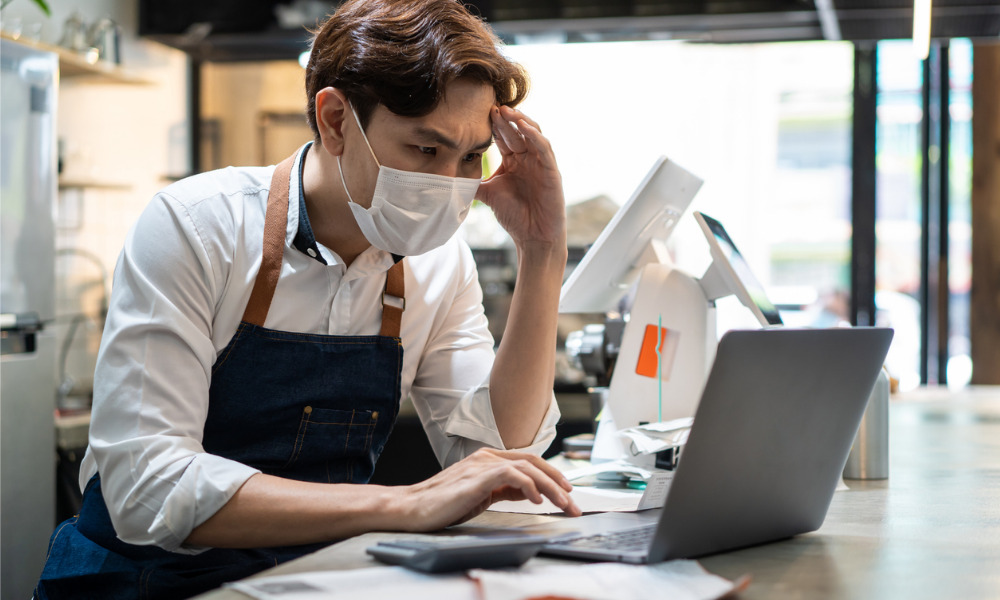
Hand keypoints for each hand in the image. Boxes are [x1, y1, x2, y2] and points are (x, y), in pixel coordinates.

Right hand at [396, 448, 580, 530]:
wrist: (414, 507)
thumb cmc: (444, 503)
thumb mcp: (482, 494)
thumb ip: (504, 489)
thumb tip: (529, 492)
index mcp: (488, 459)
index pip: (529, 461)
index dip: (552, 475)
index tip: (567, 492)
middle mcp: (487, 457)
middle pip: (534, 463)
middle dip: (559, 483)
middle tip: (573, 503)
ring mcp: (482, 464)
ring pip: (528, 469)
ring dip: (551, 488)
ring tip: (563, 504)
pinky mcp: (477, 477)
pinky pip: (511, 475)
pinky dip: (528, 486)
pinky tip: (537, 499)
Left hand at [478, 106, 566, 251]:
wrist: (533, 237)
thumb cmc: (515, 216)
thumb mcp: (489, 195)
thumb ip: (474, 183)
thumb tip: (450, 178)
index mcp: (513, 162)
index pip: (502, 138)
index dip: (493, 125)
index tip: (479, 113)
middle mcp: (528, 159)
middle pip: (516, 132)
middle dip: (505, 119)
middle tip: (492, 106)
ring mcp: (540, 163)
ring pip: (533, 134)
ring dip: (520, 122)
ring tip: (507, 111)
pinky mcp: (551, 170)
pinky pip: (544, 148)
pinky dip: (535, 136)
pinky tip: (525, 127)